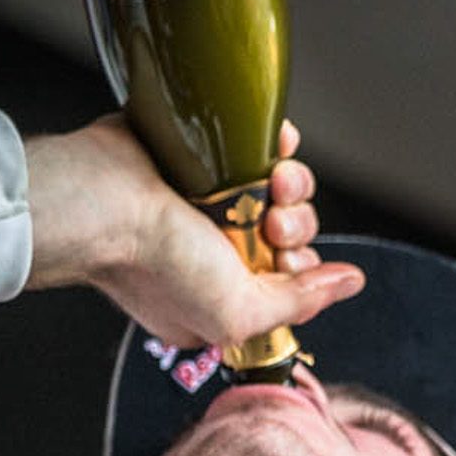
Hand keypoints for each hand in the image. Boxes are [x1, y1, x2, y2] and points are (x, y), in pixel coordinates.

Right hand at [24, 114, 363, 345]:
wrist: (105, 201)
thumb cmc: (155, 265)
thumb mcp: (236, 312)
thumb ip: (299, 302)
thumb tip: (350, 283)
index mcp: (218, 298)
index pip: (286, 283)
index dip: (301, 270)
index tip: (287, 261)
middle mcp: (214, 253)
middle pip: (288, 235)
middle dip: (295, 225)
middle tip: (273, 223)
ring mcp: (207, 204)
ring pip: (280, 191)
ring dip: (292, 184)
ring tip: (272, 181)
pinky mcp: (203, 159)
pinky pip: (259, 147)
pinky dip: (279, 143)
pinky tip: (277, 143)